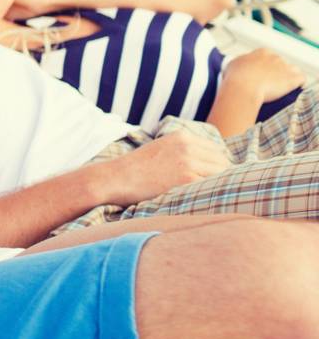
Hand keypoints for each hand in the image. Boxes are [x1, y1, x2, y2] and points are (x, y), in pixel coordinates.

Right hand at [99, 132, 229, 207]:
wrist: (115, 178)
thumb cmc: (135, 169)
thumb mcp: (160, 150)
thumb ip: (183, 152)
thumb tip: (209, 166)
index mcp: (182, 137)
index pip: (217, 150)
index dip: (218, 166)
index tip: (214, 179)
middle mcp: (188, 146)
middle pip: (223, 162)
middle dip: (221, 177)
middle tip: (215, 192)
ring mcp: (189, 161)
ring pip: (221, 175)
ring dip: (217, 187)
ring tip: (210, 198)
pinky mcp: (187, 178)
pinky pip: (210, 187)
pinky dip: (209, 194)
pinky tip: (202, 201)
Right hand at [222, 48, 304, 103]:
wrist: (242, 88)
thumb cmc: (234, 79)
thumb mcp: (232, 64)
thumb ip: (240, 62)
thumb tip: (239, 65)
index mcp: (262, 52)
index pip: (269, 57)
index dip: (265, 67)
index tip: (260, 76)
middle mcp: (275, 57)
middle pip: (280, 64)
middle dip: (276, 73)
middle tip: (267, 84)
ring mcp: (285, 67)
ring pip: (292, 70)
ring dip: (287, 78)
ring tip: (279, 88)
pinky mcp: (293, 78)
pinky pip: (301, 79)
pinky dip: (297, 85)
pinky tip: (290, 90)